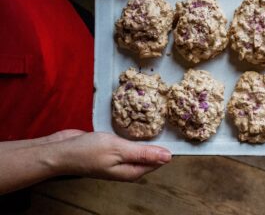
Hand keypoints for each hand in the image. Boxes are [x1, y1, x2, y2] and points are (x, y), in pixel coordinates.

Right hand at [47, 131, 171, 180]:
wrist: (60, 151)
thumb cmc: (87, 151)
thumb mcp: (119, 150)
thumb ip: (143, 153)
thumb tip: (168, 157)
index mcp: (132, 171)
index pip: (158, 161)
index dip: (168, 148)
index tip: (177, 132)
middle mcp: (127, 167)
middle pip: (150, 155)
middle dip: (159, 142)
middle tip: (169, 122)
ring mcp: (119, 158)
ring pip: (139, 148)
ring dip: (146, 137)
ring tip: (158, 120)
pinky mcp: (111, 150)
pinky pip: (128, 143)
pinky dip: (133, 134)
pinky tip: (136, 123)